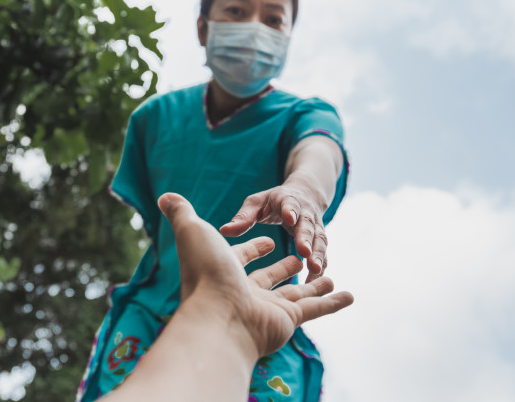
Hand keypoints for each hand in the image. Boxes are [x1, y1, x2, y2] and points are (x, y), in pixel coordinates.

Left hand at [158, 192, 352, 357]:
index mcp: (228, 268)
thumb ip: (183, 214)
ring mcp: (271, 304)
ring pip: (298, 291)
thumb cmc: (206, 270)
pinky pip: (317, 308)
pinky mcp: (289, 317)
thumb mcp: (194, 232)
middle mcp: (248, 288)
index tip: (268, 239)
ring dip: (314, 281)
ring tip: (327, 272)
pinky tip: (349, 295)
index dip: (253, 246)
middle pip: (272, 275)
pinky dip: (333, 302)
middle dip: (287, 263)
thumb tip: (166, 196)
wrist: (220, 314)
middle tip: (299, 255)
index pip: (243, 255)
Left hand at [220, 182, 328, 282]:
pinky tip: (316, 282)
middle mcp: (305, 213)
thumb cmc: (273, 201)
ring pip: (319, 241)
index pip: (290, 204)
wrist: (305, 195)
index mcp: (288, 200)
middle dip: (306, 238)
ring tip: (315, 270)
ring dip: (318, 255)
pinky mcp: (319, 240)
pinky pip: (323, 254)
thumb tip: (224, 231)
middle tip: (304, 252)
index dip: (290, 211)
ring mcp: (316, 227)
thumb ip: (244, 217)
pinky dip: (321, 266)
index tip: (289, 218)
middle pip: (308, 225)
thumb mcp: (257, 203)